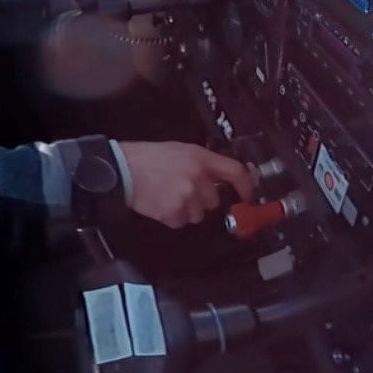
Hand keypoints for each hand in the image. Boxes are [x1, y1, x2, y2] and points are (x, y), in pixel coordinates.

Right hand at [119, 141, 253, 228]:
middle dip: (203, 199)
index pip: (235, 172)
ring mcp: (186, 198)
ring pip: (199, 214)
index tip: (248, 196)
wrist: (124, 169)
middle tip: (184, 189)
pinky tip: (161, 203)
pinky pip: (182, 222)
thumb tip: (224, 179)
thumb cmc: (151, 157)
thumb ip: (203, 163)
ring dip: (188, 210)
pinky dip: (174, 216)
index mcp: (201, 158)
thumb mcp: (181, 151)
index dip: (246, 185)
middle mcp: (197, 178)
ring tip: (169, 195)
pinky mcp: (174, 213)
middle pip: (214, 200)